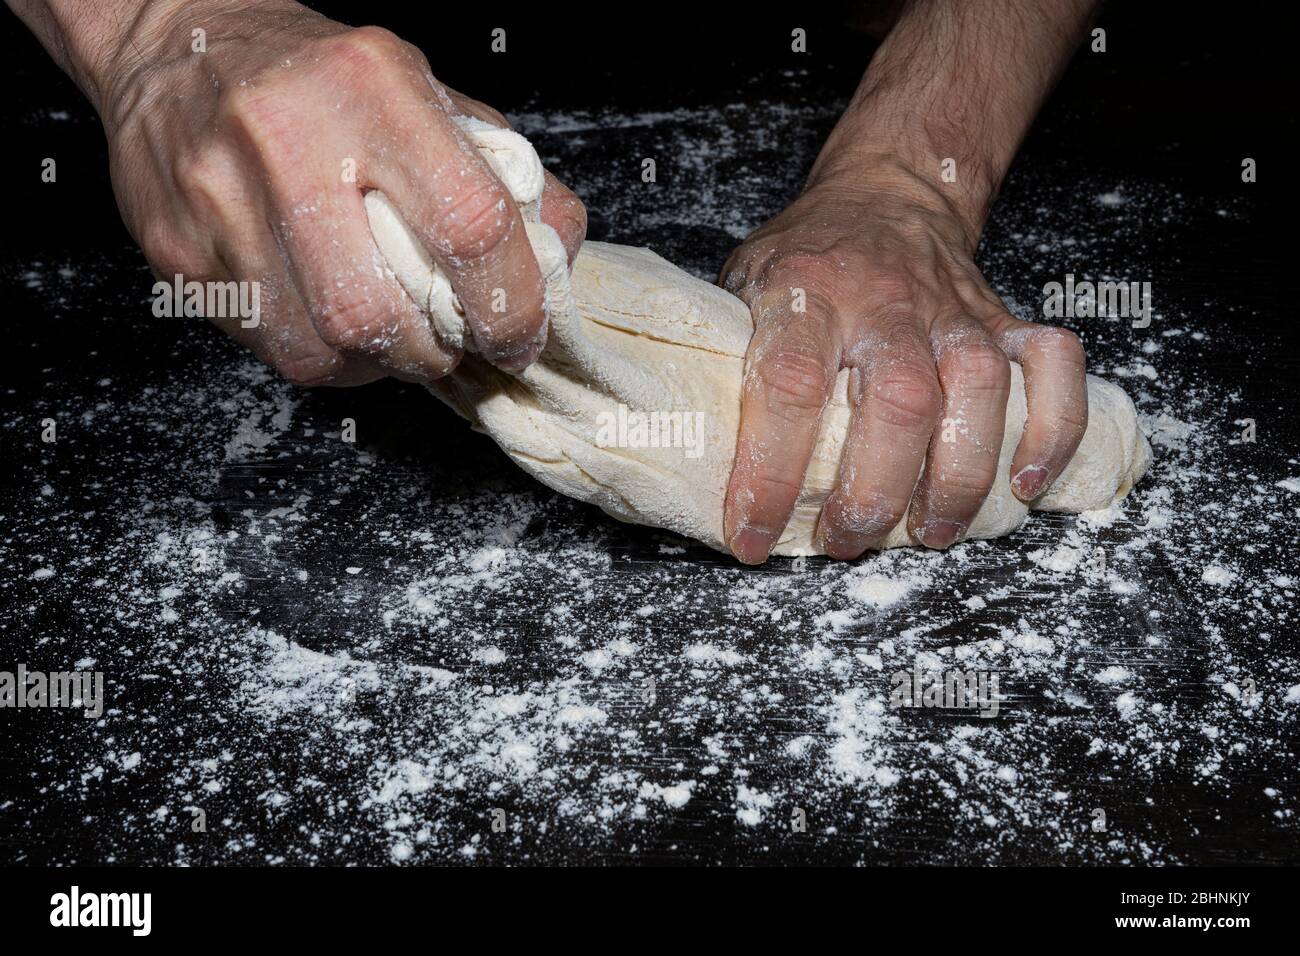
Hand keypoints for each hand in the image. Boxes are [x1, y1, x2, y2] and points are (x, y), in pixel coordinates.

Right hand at [94, 0, 585, 385]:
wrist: (176, 49)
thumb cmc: (319, 78)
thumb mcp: (425, 93)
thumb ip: (501, 173)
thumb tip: (557, 258)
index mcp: (369, 88)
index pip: (469, 223)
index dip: (510, 304)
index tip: (520, 335)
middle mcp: (286, 140)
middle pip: (380, 311)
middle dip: (436, 351)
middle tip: (453, 341)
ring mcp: (219, 202)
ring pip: (326, 346)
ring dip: (382, 361)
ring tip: (394, 326)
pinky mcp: (180, 254)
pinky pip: (277, 349)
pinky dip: (330, 355)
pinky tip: (337, 318)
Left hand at [719, 164, 1087, 562]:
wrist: (886, 193)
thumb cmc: (808, 257)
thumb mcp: (744, 286)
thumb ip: (732, 358)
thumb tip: (701, 456)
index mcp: (806, 294)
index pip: (787, 384)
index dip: (769, 472)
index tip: (752, 533)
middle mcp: (884, 302)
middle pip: (898, 399)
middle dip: (875, 490)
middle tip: (847, 539)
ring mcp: (953, 310)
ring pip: (979, 389)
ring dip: (959, 476)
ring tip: (933, 532)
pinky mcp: (1003, 320)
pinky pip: (1053, 368)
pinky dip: (1052, 429)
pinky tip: (1025, 481)